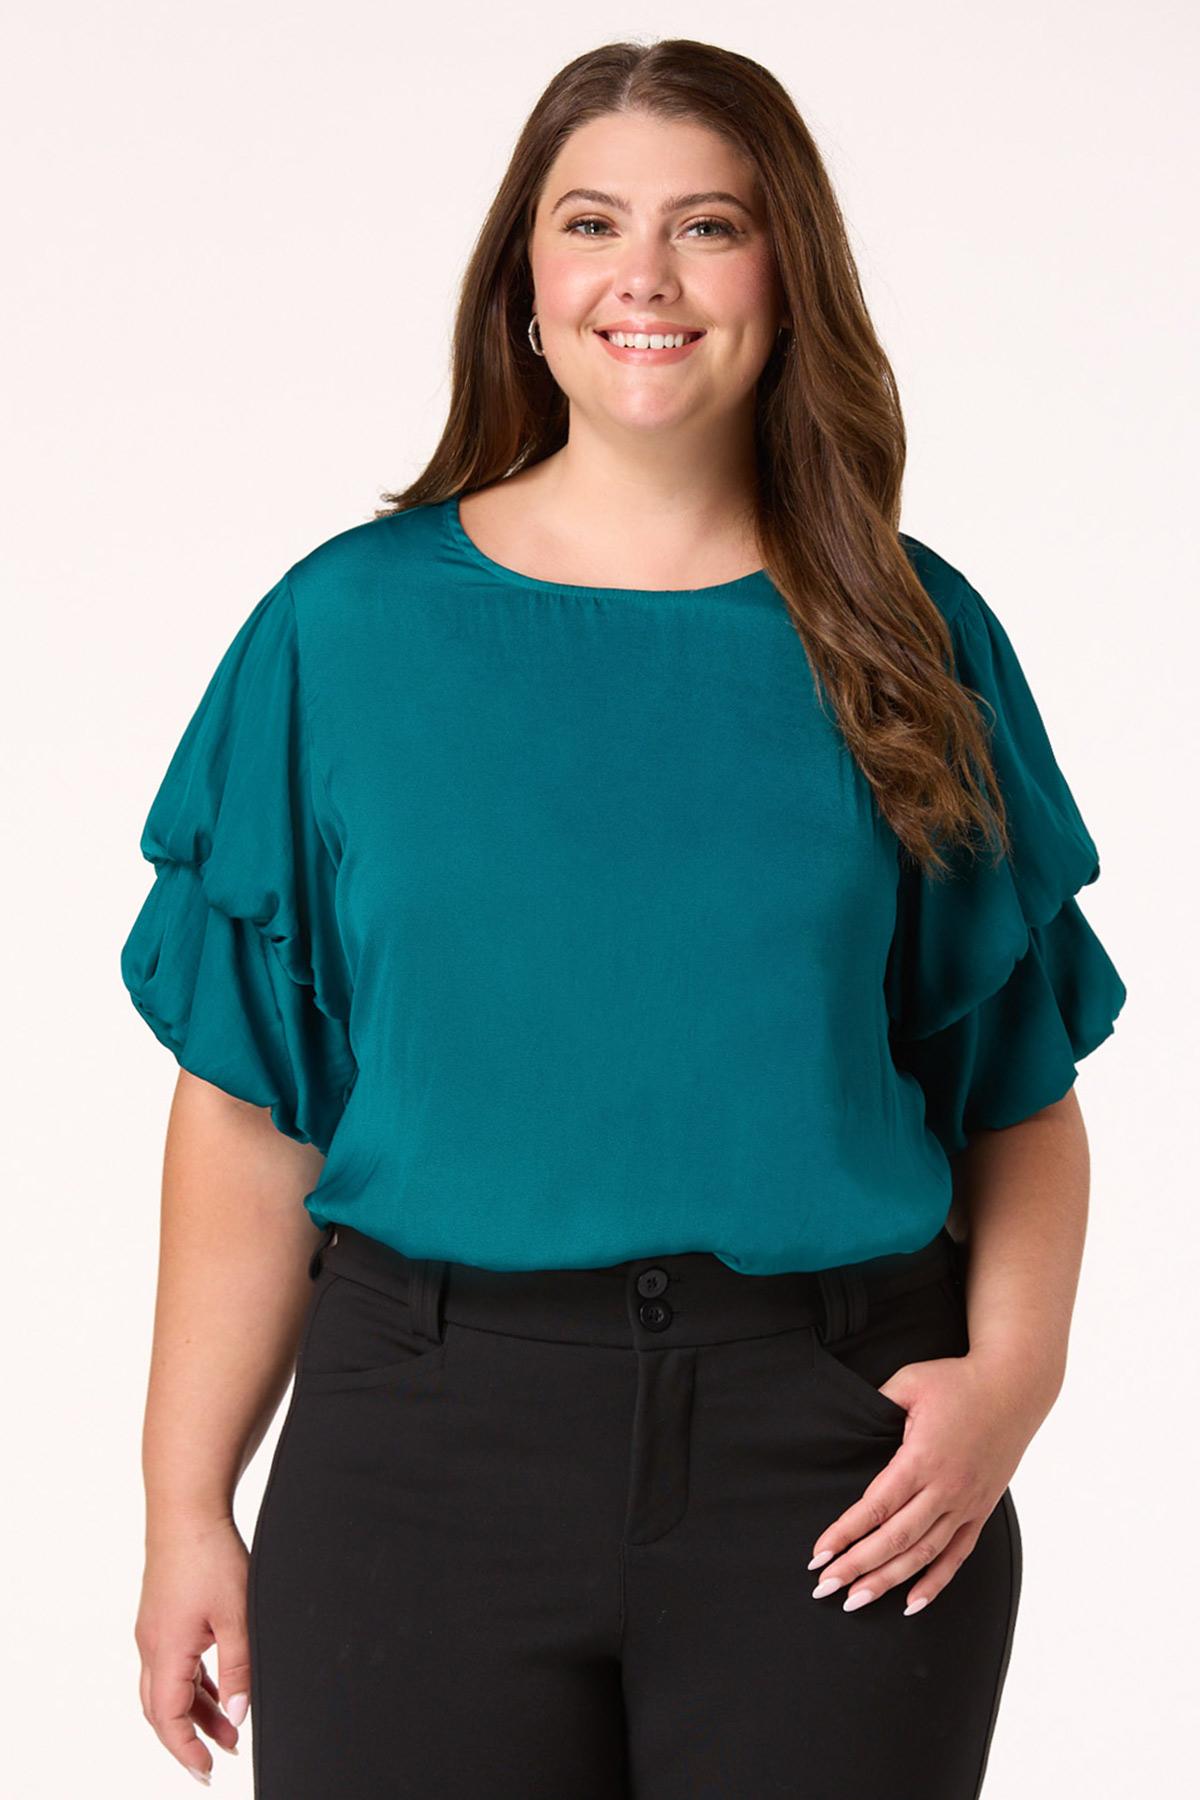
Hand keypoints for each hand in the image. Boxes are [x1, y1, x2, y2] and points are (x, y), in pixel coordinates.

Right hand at [135, 1514, 251, 1783]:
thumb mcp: (237, 1615)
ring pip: (169, 1686)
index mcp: (166, 1650)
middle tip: (218, 1758)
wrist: (186, 1510)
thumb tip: (239, 1714)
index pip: (168, 1718)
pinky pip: (173, 1664)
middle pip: (162, 1708)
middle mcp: (152, 1644)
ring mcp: (154, 1630)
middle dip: (190, 1738)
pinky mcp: (162, 1616)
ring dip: (196, 1710)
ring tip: (229, 1728)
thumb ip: (239, 1668)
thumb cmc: (210, 1555)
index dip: (187, 1749)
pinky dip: (194, 1683)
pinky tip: (218, 1687)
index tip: (207, 1772)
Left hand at [807, 1346, 1050, 1614]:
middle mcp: (945, 1489)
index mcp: (922, 1458)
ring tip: (856, 1601)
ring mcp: (966, 1504)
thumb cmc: (958, 1382)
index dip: (845, 1533)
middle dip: (857, 1566)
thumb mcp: (910, 1381)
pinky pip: (957, 1554)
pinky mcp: (980, 1510)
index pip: (876, 1507)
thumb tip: (849, 1419)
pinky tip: (912, 1603)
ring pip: (923, 1553)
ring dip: (888, 1580)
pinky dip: (936, 1582)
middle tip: (824, 1587)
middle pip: (895, 1539)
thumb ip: (878, 1403)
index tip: (819, 1554)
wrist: (1015, 1388)